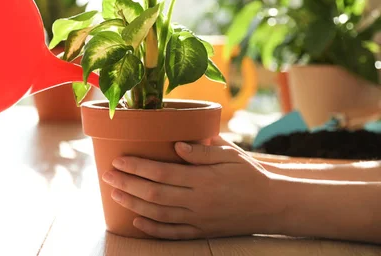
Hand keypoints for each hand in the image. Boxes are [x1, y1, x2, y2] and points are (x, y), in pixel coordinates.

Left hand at [102, 136, 283, 238]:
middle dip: (127, 183)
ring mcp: (199, 220)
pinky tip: (136, 222)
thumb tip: (176, 145)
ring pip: (159, 214)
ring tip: (115, 193)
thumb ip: (203, 150)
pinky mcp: (203, 232)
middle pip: (154, 194)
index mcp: (203, 179)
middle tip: (107, 174)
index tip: (119, 159)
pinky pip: (173, 234)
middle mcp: (198, 201)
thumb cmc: (250, 174)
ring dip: (133, 204)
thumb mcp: (231, 155)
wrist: (273, 204)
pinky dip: (153, 229)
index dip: (137, 166)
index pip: (162, 172)